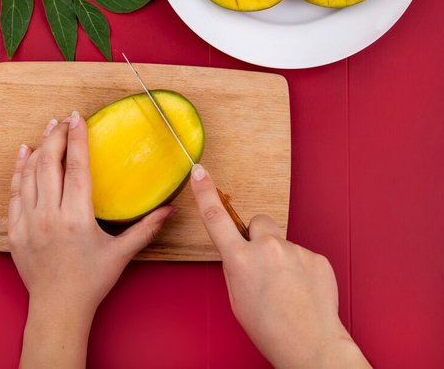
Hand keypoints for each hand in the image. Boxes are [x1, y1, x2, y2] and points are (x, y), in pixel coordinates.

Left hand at [9, 111, 173, 368]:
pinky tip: (24, 157)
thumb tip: (169, 210)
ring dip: (38, 149)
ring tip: (47, 131)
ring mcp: (29, 222)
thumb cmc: (91, 282)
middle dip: (56, 137)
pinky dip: (18, 172)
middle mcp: (50, 215)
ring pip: (30, 175)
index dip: (78, 139)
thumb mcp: (121, 254)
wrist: (58, 308)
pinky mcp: (15, 230)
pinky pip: (14, 193)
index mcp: (77, 218)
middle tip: (63, 121)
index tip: (78, 118)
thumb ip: (145, 229)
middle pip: (50, 164)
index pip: (77, 168)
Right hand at [189, 164, 369, 368]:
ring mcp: (294, 250)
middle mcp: (266, 248)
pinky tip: (301, 290)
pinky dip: (300, 269)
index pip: (216, 218)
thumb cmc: (269, 328)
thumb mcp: (236, 297)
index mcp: (240, 259)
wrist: (309, 344)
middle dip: (258, 235)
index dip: (205, 192)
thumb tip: (241, 254)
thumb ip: (236, 267)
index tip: (200, 172)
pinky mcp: (316, 257)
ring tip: (287, 287)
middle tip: (262, 261)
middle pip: (258, 222)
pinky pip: (302, 255)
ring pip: (282, 242)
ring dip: (281, 257)